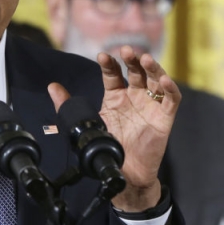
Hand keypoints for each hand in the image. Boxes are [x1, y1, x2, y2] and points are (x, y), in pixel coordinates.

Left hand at [48, 46, 179, 211]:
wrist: (123, 173)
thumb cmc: (107, 148)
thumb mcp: (86, 123)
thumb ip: (68, 106)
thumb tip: (52, 87)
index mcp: (116, 97)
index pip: (114, 74)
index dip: (110, 64)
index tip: (102, 56)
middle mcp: (134, 97)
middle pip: (137, 72)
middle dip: (133, 60)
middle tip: (127, 51)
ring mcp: (150, 106)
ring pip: (156, 80)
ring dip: (153, 68)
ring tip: (145, 59)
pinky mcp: (164, 118)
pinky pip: (171, 100)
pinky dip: (171, 89)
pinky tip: (164, 81)